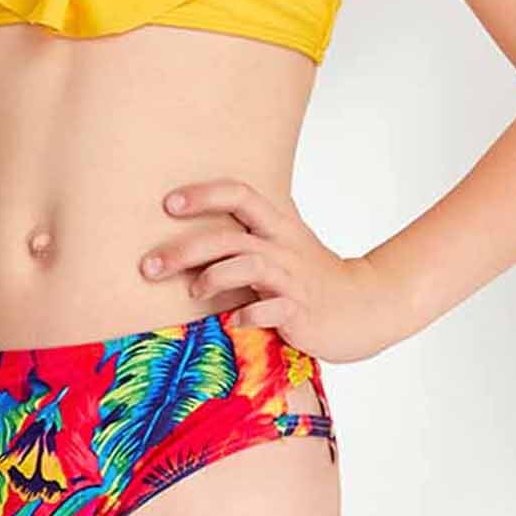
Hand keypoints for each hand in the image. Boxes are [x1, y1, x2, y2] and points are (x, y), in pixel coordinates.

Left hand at [140, 180, 411, 363]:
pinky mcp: (301, 311)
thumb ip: (246, 235)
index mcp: (277, 226)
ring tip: (193, 291)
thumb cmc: (313, 277)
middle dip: (184, 249)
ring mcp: (292, 278)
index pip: (239, 194)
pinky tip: (231, 321)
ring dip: (213, 277)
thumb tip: (195, 231)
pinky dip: (247, 314)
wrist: (367, 306)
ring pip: (248, 264)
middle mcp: (283, 246)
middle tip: (148, 266)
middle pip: (229, 235)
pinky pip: (270, 309)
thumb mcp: (282, 246)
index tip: (168, 204)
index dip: (203, 194)